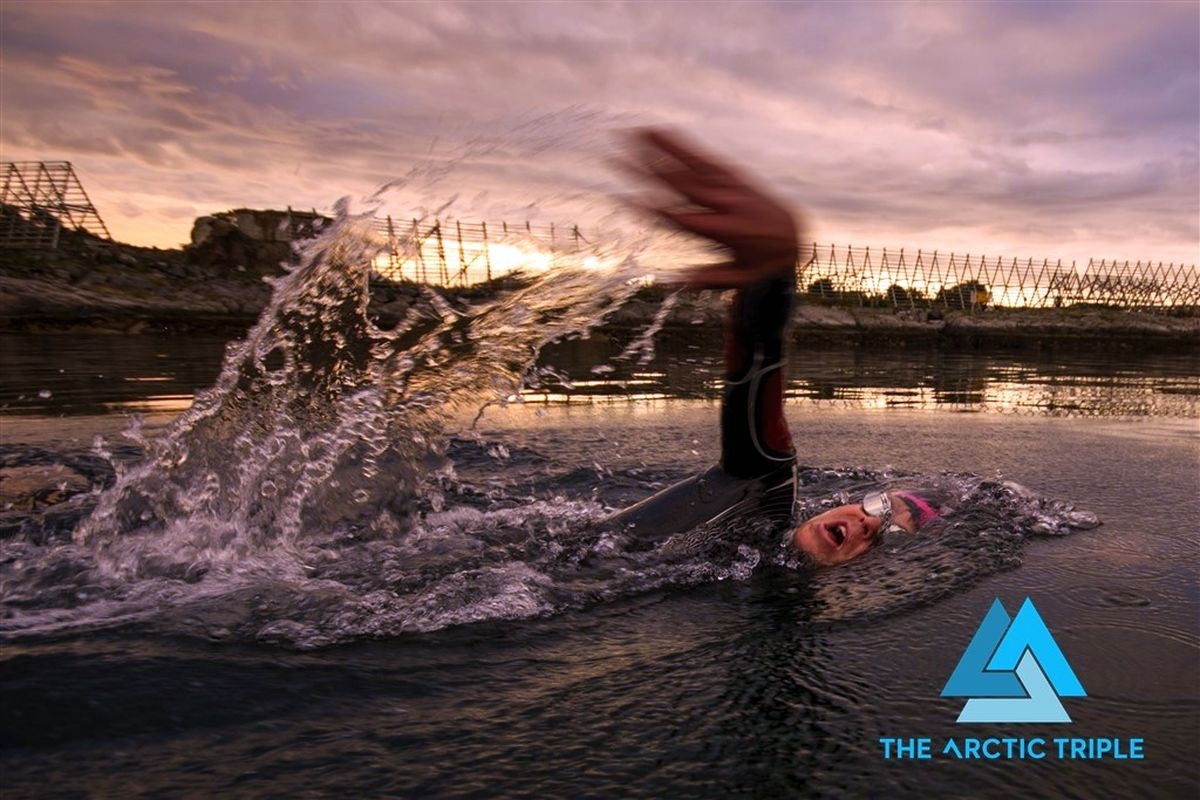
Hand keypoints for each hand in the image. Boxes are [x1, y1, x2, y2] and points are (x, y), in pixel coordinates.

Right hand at [618, 128, 801, 287]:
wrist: (793, 234)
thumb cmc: (761, 263)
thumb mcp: (741, 279)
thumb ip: (711, 280)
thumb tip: (677, 284)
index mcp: (724, 232)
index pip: (684, 220)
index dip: (658, 210)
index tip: (631, 200)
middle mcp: (726, 204)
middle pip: (682, 186)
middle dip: (650, 171)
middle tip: (621, 158)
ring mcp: (730, 187)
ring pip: (692, 165)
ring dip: (665, 148)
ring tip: (639, 132)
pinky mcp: (733, 176)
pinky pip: (706, 159)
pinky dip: (684, 146)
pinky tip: (664, 133)